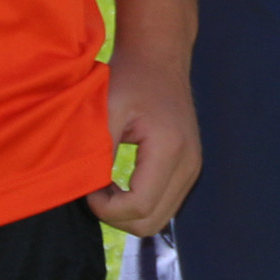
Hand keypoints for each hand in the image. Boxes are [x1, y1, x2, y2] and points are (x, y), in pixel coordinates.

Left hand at [88, 41, 201, 237]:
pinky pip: (164, 205)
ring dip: (128, 213)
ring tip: (106, 188)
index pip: (139, 207)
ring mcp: (193, 167)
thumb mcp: (107, 109)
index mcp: (170, 148)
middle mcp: (189, 163)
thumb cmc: (130, 77)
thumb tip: (87, 190)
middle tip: (94, 191)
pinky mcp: (189, 168)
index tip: (87, 188)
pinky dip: (140, 205)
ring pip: (158, 219)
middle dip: (116, 217)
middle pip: (151, 222)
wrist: (159, 57)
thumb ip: (99, 152)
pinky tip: (120, 184)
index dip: (106, 209)